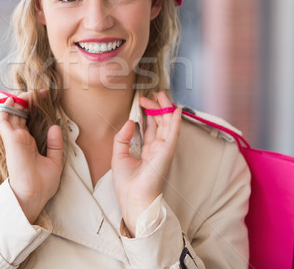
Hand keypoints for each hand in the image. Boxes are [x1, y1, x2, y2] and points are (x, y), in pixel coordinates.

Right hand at [0, 92, 63, 223]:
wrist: (33, 196)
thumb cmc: (42, 184)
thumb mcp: (54, 161)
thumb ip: (54, 144)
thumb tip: (56, 126)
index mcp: (30, 144)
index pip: (29, 120)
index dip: (35, 108)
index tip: (46, 97)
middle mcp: (21, 139)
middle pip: (21, 113)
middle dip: (29, 100)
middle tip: (41, 91)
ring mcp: (15, 138)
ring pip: (12, 113)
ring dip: (19, 100)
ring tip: (30, 92)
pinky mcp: (11, 139)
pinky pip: (4, 120)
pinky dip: (6, 108)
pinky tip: (13, 99)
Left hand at [111, 91, 180, 236]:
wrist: (132, 198)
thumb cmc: (127, 184)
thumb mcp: (119, 156)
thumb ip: (123, 138)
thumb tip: (131, 122)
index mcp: (148, 151)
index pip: (151, 128)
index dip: (149, 114)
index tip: (143, 102)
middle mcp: (157, 149)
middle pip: (161, 123)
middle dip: (157, 108)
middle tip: (151, 96)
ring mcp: (164, 149)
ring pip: (168, 124)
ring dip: (165, 109)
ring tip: (161, 95)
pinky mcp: (167, 152)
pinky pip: (173, 133)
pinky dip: (175, 121)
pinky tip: (175, 109)